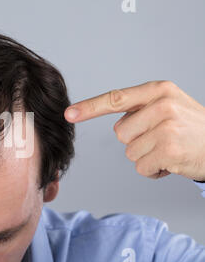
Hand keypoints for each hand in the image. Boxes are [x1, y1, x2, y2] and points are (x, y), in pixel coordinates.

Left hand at [64, 80, 204, 180]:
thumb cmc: (192, 128)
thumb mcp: (170, 106)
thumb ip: (140, 109)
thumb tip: (116, 125)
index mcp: (158, 90)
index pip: (115, 98)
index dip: (89, 108)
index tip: (69, 114)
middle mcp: (162, 104)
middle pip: (120, 133)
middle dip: (137, 141)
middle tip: (163, 139)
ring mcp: (166, 127)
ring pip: (129, 152)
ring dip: (146, 157)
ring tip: (170, 150)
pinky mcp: (169, 149)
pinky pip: (141, 167)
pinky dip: (154, 171)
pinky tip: (172, 163)